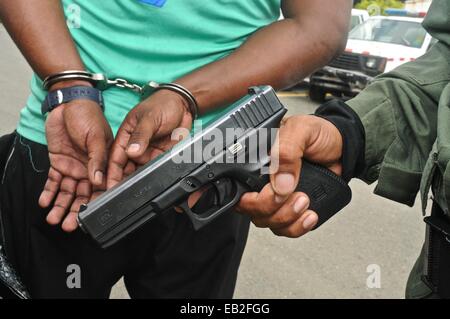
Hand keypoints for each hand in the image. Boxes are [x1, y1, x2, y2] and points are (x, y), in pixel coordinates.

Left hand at [38, 99, 112, 231]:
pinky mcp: (59, 163)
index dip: (97, 203)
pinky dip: (49, 192)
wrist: (67, 103)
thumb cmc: (88, 116)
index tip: (90, 218)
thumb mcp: (96, 137)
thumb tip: (99, 181)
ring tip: (54, 219)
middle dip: (76, 211)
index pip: (102, 187)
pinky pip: (54, 182)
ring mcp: (74, 167)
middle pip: (83, 195)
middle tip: (69, 225)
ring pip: (68, 192)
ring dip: (61, 206)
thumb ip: (97, 159)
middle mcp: (89, 168)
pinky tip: (44, 203)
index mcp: (104, 163)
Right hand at [107, 90, 192, 188]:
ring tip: (137, 192)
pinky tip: (154, 184)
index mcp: (126, 136)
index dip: (111, 173)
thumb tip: (132, 152)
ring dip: (139, 180)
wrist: (183, 105)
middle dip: (124, 182)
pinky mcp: (161, 155)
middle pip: (126, 168)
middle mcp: (135, 146)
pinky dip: (155, 175)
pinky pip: (156, 168)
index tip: (109, 186)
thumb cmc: (162, 104)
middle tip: (123, 194)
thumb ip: (140, 136)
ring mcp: (148, 152)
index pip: (115, 157)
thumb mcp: (149, 119)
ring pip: (141, 171)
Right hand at [237, 115, 342, 237]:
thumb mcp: (301, 130)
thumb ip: (286, 151)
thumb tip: (279, 183)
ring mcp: (275, 196)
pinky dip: (297, 227)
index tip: (276, 192)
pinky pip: (284, 229)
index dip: (255, 198)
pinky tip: (309, 215)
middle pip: (251, 210)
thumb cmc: (319, 134)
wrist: (343, 147)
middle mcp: (261, 181)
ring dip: (287, 219)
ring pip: (267, 222)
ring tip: (306, 201)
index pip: (240, 188)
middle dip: (274, 209)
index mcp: (256, 161)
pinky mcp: (290, 208)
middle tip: (297, 196)